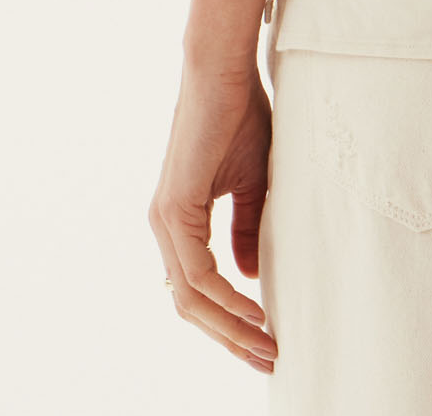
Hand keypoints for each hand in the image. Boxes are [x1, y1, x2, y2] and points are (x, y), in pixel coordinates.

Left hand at [148, 59, 278, 375]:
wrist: (224, 72)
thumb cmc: (239, 117)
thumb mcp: (252, 183)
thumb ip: (246, 228)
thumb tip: (248, 276)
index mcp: (179, 220)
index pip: (197, 288)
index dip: (228, 320)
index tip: (265, 338)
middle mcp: (164, 226)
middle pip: (189, 305)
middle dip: (229, 338)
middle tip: (267, 359)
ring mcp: (165, 219)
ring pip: (189, 297)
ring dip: (229, 327)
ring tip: (265, 344)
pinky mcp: (174, 209)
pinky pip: (197, 272)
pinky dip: (225, 297)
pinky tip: (253, 307)